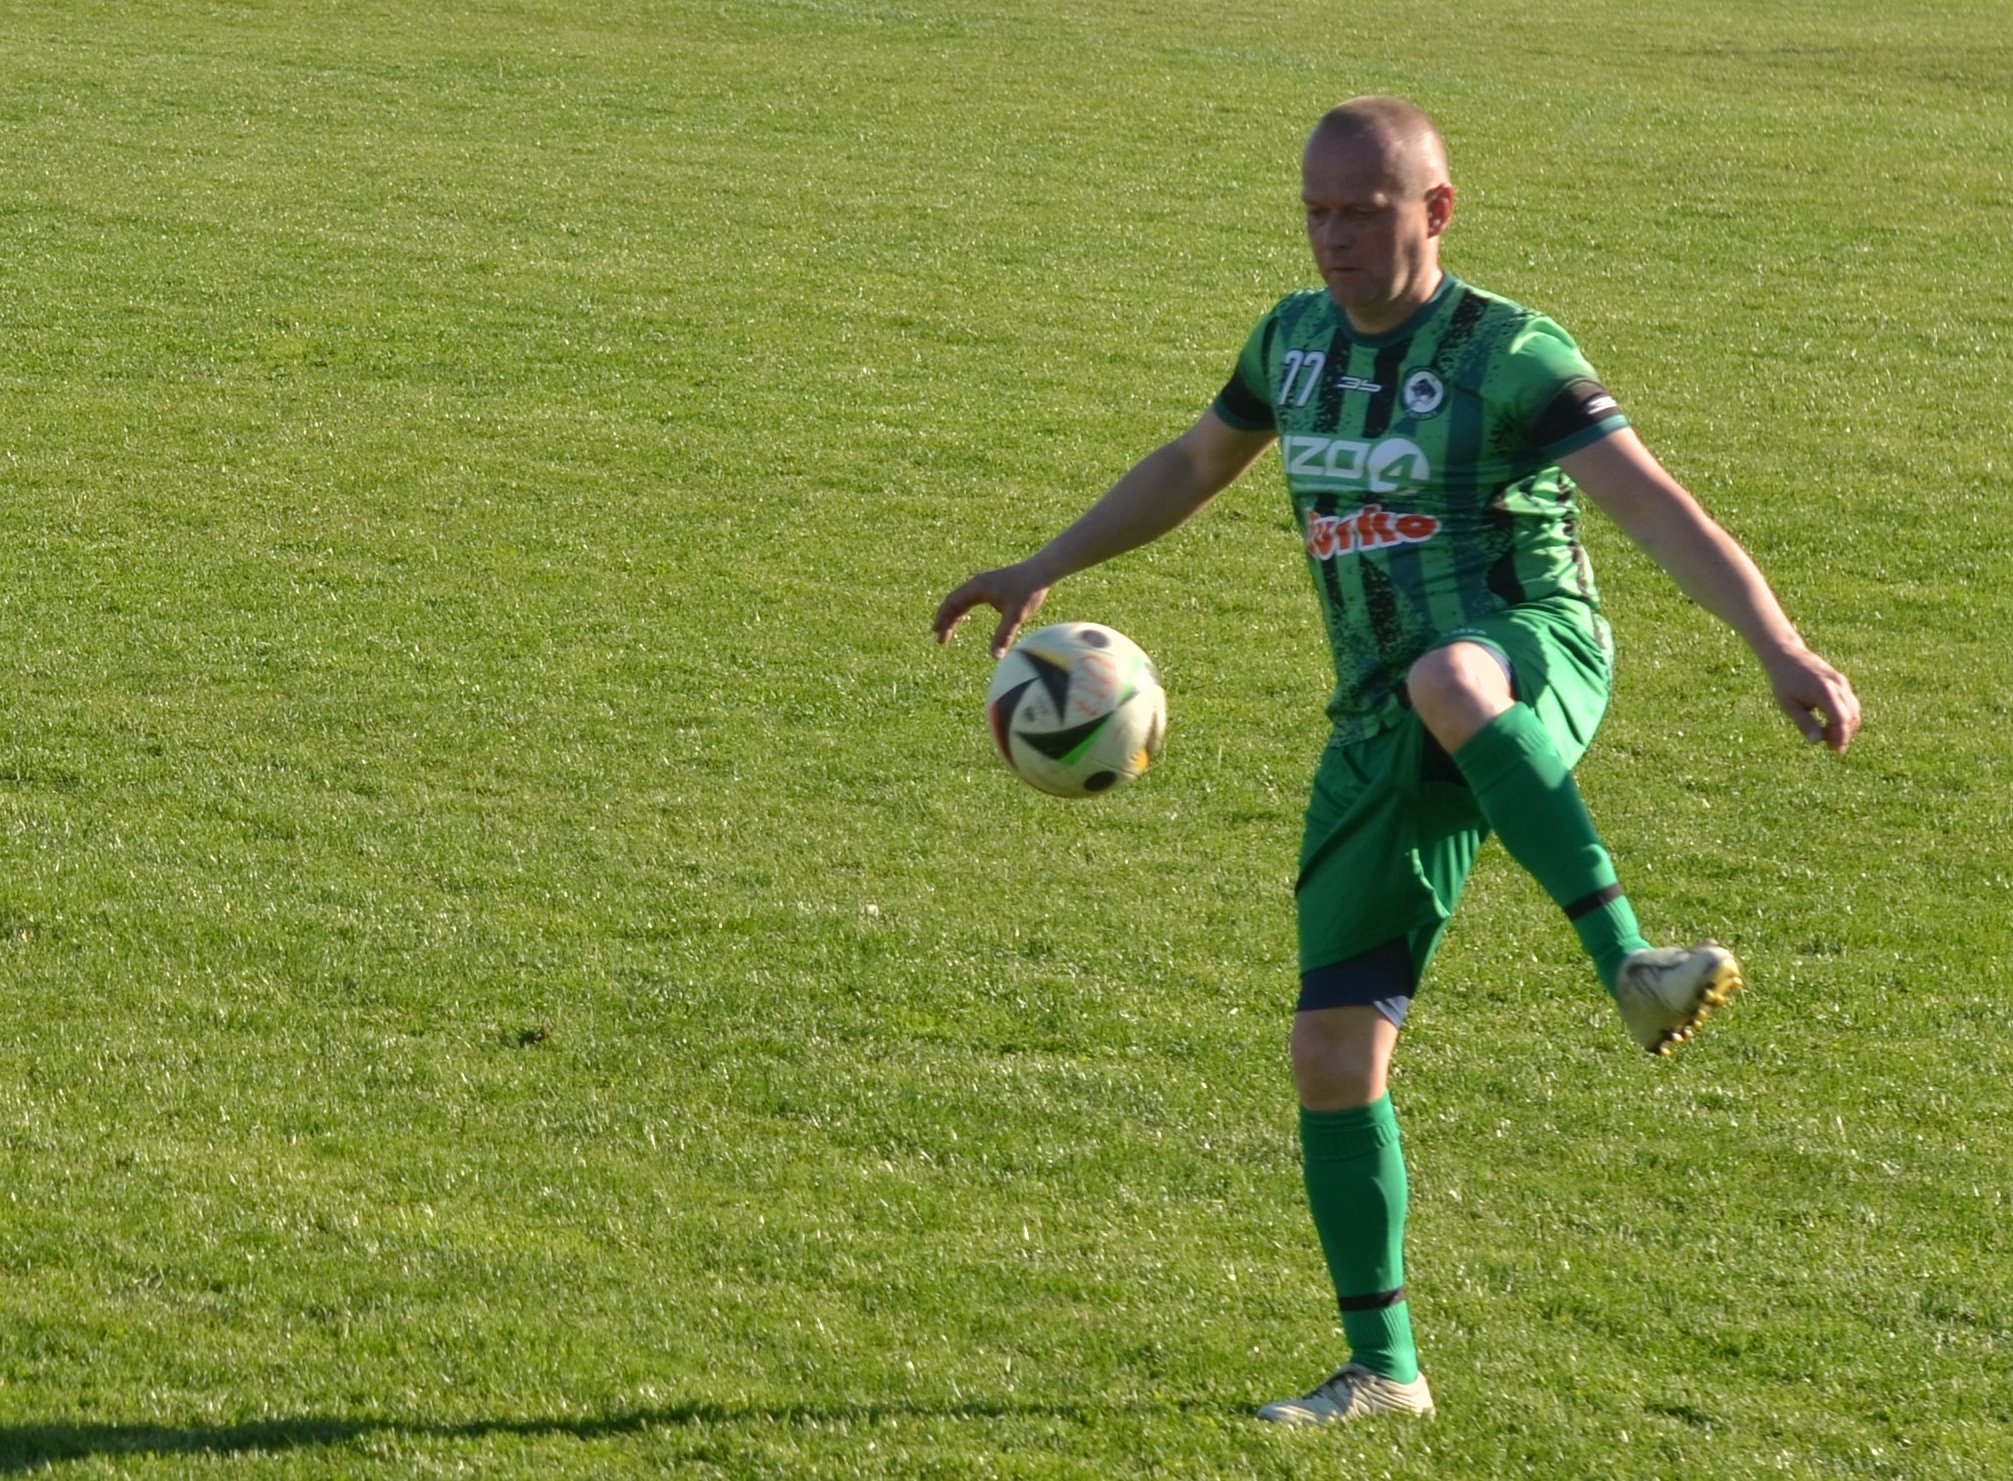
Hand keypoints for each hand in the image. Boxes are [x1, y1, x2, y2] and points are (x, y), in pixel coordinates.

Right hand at [931, 561, 1050, 657]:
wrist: (1042, 571)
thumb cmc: (1028, 590)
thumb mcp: (1015, 615)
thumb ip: (1004, 635)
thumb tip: (995, 656)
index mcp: (977, 588)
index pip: (952, 603)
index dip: (943, 618)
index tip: (935, 632)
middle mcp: (977, 583)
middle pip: (954, 602)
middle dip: (946, 620)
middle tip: (939, 639)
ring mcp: (984, 583)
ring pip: (962, 600)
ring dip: (954, 615)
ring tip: (947, 631)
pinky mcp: (992, 585)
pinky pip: (971, 598)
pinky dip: (964, 609)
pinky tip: (964, 618)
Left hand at [1765, 646, 1861, 754]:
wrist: (1787, 656)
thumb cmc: (1784, 682)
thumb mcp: (1789, 705)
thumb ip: (1805, 723)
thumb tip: (1817, 742)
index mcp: (1825, 691)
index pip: (1841, 719)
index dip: (1841, 737)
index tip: (1836, 750)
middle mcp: (1838, 685)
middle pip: (1851, 716)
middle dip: (1844, 734)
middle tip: (1832, 748)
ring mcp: (1842, 682)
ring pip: (1854, 710)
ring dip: (1846, 726)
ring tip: (1830, 739)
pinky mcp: (1841, 682)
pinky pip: (1850, 702)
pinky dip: (1845, 716)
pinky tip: (1832, 726)